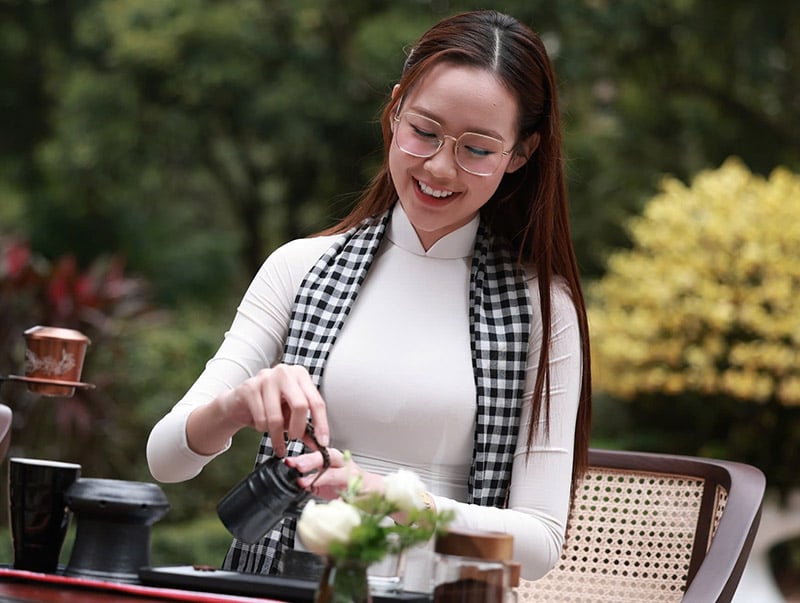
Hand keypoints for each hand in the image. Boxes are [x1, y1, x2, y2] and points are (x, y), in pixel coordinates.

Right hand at [211, 364, 328, 457]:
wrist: (237, 404)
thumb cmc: (268, 407)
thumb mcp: (290, 416)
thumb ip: (305, 428)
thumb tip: (319, 444)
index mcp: (300, 375)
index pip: (316, 401)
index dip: (321, 424)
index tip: (322, 442)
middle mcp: (285, 372)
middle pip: (300, 405)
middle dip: (298, 429)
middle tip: (294, 439)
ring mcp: (266, 377)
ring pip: (277, 416)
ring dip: (277, 435)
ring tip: (277, 439)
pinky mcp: (249, 387)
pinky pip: (261, 418)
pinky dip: (262, 429)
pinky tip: (261, 425)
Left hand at [285, 449, 383, 500]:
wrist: (380, 492)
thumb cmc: (355, 486)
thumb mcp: (331, 482)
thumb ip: (315, 481)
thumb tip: (297, 482)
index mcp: (335, 461)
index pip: (317, 454)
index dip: (302, 457)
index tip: (288, 461)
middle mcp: (344, 465)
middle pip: (326, 457)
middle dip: (309, 460)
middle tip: (295, 465)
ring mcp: (353, 476)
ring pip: (336, 472)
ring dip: (320, 476)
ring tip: (305, 482)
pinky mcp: (361, 488)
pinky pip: (348, 492)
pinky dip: (339, 496)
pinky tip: (330, 499)